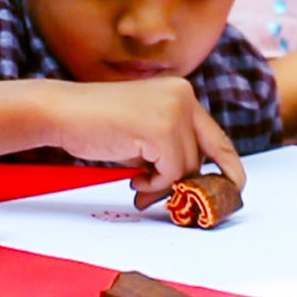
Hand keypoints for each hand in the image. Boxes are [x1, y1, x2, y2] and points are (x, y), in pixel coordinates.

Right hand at [54, 76, 245, 208]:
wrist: (63, 112)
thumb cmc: (97, 122)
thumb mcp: (145, 128)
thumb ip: (172, 144)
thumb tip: (195, 181)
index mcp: (182, 92)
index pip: (217, 136)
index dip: (228, 166)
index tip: (233, 189)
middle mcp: (184, 97)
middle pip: (208, 154)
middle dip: (195, 183)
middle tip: (178, 203)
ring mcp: (174, 112)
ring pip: (189, 167)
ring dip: (165, 186)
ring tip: (138, 185)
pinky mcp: (161, 130)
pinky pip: (172, 173)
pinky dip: (154, 184)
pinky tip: (133, 179)